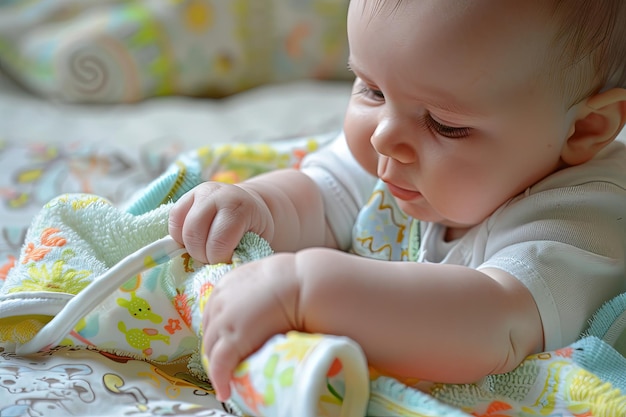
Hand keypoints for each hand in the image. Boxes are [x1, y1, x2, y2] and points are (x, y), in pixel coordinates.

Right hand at [168, 182, 273, 263]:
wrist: (249, 203)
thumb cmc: (254, 228)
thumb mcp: (257, 241)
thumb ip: (242, 254)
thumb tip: (224, 274)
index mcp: (240, 207)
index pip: (219, 241)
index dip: (219, 258)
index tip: (227, 261)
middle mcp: (217, 195)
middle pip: (194, 235)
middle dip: (201, 255)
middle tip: (213, 259)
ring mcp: (199, 194)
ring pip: (181, 230)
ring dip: (189, 248)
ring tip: (204, 251)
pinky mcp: (186, 197)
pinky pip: (173, 222)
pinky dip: (179, 237)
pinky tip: (193, 241)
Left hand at [202, 252, 301, 400]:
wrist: (304, 287)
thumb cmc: (296, 281)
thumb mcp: (268, 277)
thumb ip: (257, 289)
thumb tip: (264, 300)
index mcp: (228, 284)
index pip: (213, 313)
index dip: (219, 330)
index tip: (225, 341)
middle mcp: (220, 302)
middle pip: (210, 332)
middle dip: (216, 348)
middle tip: (226, 362)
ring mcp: (224, 322)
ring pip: (212, 350)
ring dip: (217, 364)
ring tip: (226, 377)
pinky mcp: (232, 342)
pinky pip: (220, 366)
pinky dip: (220, 379)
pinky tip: (225, 390)